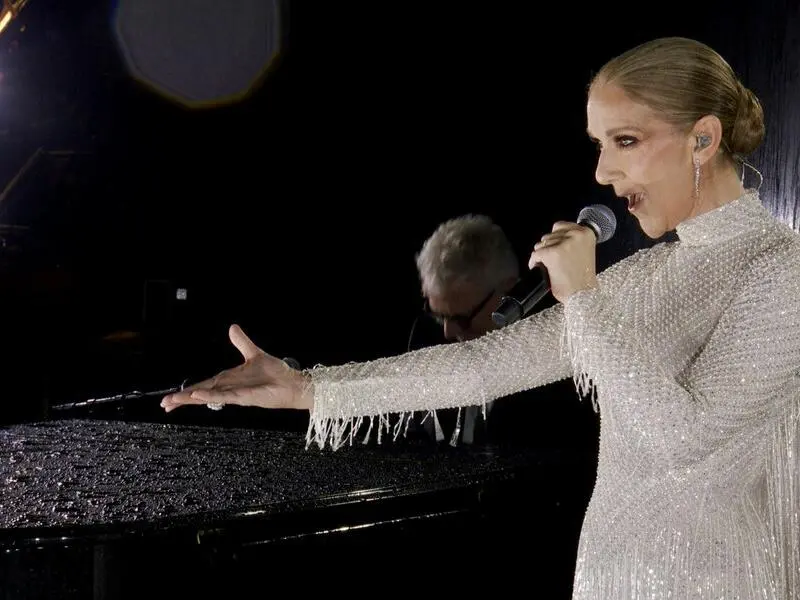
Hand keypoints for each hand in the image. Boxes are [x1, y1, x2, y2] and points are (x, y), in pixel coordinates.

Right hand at [160, 324, 312, 412]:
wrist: (293, 383)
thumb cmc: (276, 373)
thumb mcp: (254, 353)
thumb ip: (241, 342)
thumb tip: (232, 328)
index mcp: (229, 379)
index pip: (203, 385)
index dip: (187, 391)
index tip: (171, 398)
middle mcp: (230, 388)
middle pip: (201, 393)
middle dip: (182, 399)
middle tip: (164, 404)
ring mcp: (236, 394)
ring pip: (209, 396)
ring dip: (191, 398)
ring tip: (174, 401)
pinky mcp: (245, 397)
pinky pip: (225, 396)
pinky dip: (211, 395)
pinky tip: (198, 396)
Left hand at [528, 221, 597, 302]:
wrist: (583, 295)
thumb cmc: (583, 279)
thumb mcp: (583, 252)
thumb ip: (572, 242)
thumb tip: (554, 239)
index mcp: (586, 233)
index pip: (560, 226)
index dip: (554, 238)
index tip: (554, 247)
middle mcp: (576, 235)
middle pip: (549, 235)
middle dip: (547, 248)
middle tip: (552, 261)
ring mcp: (563, 243)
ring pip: (541, 244)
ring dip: (541, 255)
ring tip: (548, 266)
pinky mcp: (552, 253)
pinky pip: (535, 254)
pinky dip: (534, 262)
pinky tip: (540, 269)